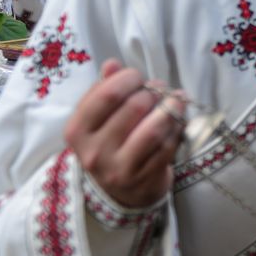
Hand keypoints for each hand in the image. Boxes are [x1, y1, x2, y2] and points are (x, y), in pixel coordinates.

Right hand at [64, 59, 185, 209]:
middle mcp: (94, 152)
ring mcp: (120, 169)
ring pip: (155, 128)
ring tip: (175, 102)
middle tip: (159, 91)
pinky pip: (168, 145)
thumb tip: (112, 64)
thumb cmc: (110, 143)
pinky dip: (177, 129)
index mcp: (77, 131)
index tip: (137, 77)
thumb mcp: (99, 117)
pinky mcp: (144, 179)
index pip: (107, 95)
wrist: (119, 191)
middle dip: (153, 93)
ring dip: (171, 109)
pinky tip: (178, 122)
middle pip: (135, 107)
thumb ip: (104, 89)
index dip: (129, 79)